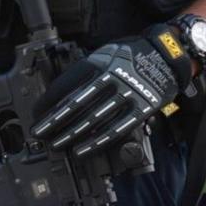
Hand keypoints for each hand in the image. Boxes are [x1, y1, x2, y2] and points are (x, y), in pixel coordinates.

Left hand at [32, 33, 187, 158]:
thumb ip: (86, 72)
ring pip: (94, 119)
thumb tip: (62, 94)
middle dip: (55, 122)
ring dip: (72, 135)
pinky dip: (97, 143)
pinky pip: (116, 130)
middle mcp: (112, 78)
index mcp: (100, 62)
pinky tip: (82, 151)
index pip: (67, 84)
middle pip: (77, 104)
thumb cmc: (132, 55)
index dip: (49, 101)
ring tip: (56, 144)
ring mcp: (127, 95)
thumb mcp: (105, 54)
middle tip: (40, 133)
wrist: (168, 55)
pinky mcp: (140, 109)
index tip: (37, 113)